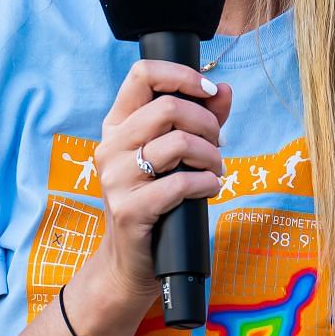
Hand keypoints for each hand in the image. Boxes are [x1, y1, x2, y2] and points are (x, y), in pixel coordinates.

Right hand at [85, 60, 233, 300]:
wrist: (131, 261)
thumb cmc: (157, 201)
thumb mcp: (175, 156)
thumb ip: (200, 120)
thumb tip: (224, 90)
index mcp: (117, 126)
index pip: (141, 74)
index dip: (181, 76)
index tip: (208, 92)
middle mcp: (110, 147)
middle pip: (168, 107)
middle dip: (207, 124)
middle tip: (216, 145)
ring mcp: (116, 178)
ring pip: (178, 143)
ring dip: (211, 156)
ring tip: (215, 170)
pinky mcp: (129, 209)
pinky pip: (180, 183)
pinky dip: (206, 184)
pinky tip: (208, 189)